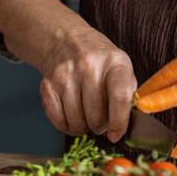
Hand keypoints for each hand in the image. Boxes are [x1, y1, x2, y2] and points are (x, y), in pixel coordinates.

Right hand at [0, 0, 136, 141]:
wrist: (66, 40)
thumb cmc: (100, 60)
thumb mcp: (122, 67)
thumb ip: (129, 94)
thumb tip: (129, 125)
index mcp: (114, 62)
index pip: (119, 96)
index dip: (119, 121)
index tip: (116, 135)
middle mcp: (88, 66)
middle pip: (95, 115)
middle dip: (101, 127)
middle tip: (102, 123)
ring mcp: (65, 76)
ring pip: (76, 122)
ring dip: (84, 128)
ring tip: (88, 117)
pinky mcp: (47, 86)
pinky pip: (58, 121)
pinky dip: (67, 127)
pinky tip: (73, 116)